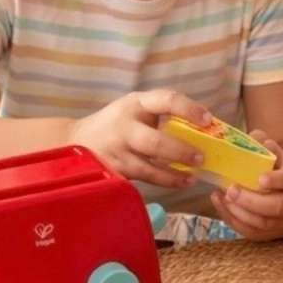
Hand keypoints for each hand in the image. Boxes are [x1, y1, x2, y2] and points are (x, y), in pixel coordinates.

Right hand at [68, 88, 212, 189]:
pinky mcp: (114, 170)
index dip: (189, 109)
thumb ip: (161, 116)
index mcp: (136, 103)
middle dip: (181, 151)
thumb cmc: (117, 124)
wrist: (75, 140)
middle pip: (155, 141)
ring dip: (174, 173)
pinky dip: (165, 181)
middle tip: (202, 156)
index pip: (166, 100)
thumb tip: (203, 130)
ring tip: (193, 177)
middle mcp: (126, 125)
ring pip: (149, 166)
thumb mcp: (135, 110)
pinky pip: (143, 178)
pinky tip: (180, 182)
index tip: (207, 120)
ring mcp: (118, 150)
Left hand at [209, 133, 282, 240]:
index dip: (278, 180)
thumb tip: (255, 137)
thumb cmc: (276, 170)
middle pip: (279, 206)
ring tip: (224, 196)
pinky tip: (220, 202)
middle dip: (253, 201)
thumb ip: (262, 144)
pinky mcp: (268, 234)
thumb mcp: (274, 153)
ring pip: (264, 223)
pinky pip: (250, 232)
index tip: (260, 179)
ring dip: (241, 211)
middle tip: (232, 189)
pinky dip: (232, 219)